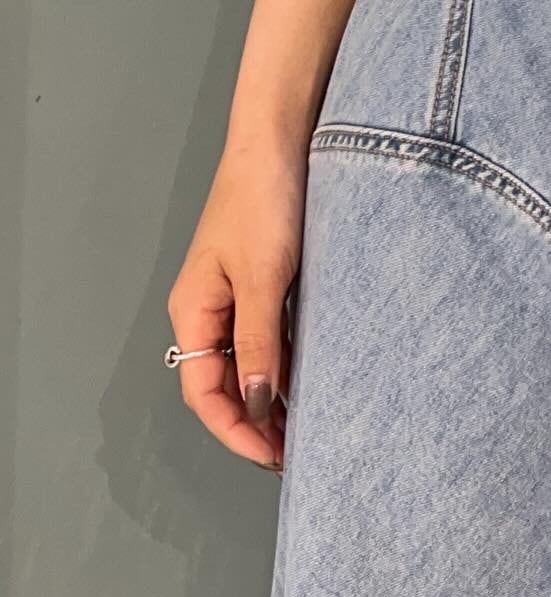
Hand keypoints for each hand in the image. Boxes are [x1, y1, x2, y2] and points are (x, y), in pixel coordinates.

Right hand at [167, 140, 306, 470]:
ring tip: (305, 429)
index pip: (205, 392)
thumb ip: (260, 342)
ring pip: (249, 361)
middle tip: (294, 455)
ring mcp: (237, 293)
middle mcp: (210, 307)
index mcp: (195, 310)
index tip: (272, 457)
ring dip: (271, 397)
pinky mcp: (265, 279)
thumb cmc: (264, 199)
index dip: (236, 430)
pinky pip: (270, 335)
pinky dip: (286, 363)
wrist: (279, 139)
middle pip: (224, 383)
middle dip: (253, 424)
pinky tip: (310, 380)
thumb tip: (259, 403)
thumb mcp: (263, 277)